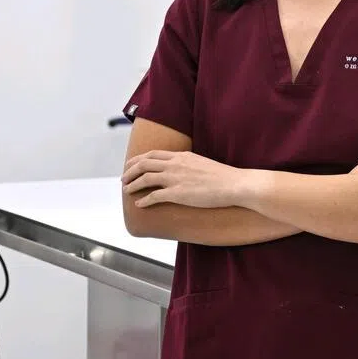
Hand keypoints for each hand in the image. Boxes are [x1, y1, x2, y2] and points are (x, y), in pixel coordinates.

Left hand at [122, 150, 244, 208]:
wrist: (234, 184)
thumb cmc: (223, 177)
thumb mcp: (202, 163)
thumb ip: (189, 164)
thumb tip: (183, 169)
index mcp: (181, 156)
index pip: (153, 154)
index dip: (139, 159)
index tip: (131, 164)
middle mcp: (175, 164)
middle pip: (144, 163)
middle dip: (130, 170)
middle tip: (123, 178)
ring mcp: (175, 178)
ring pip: (145, 178)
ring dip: (133, 184)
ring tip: (126, 190)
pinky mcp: (178, 194)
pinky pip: (154, 196)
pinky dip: (144, 200)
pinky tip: (139, 204)